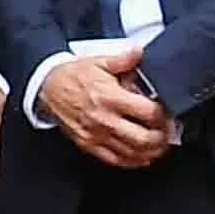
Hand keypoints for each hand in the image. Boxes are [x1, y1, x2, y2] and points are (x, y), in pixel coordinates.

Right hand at [42, 52, 174, 169]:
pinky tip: (141, 156)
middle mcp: (105, 119)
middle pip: (145, 138)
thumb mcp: (98, 62)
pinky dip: (133, 161)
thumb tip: (139, 52)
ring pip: (133, 153)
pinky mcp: (89, 144)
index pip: (149, 113)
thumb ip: (122, 60)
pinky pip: (116, 159)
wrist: (46, 88)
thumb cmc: (72, 76)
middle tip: (168, 132)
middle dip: (162, 138)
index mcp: (110, 98)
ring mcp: (97, 134)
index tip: (167, 113)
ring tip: (159, 144)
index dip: (164, 115)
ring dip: (151, 151)